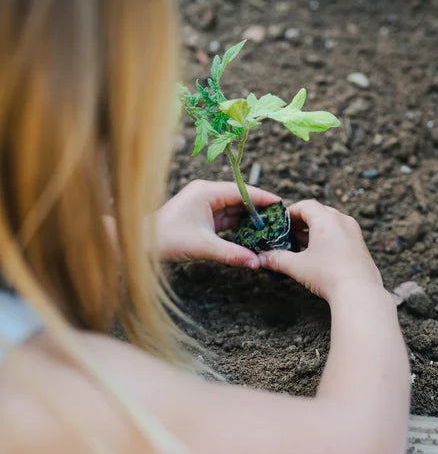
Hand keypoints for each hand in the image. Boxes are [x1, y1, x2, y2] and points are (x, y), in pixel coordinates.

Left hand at [154, 180, 279, 267]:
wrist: (140, 244)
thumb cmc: (167, 240)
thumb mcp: (204, 246)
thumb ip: (232, 253)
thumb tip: (256, 262)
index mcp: (207, 192)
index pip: (242, 191)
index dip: (262, 197)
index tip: (280, 203)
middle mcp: (206, 194)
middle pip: (239, 199)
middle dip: (258, 210)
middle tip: (278, 219)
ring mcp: (203, 205)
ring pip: (233, 210)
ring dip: (248, 219)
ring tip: (268, 228)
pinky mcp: (201, 216)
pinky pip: (224, 219)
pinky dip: (237, 227)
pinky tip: (250, 235)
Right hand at [257, 200, 382, 299]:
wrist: (359, 293)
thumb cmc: (329, 275)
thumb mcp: (297, 266)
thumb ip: (278, 259)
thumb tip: (263, 258)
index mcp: (326, 219)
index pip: (305, 205)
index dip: (290, 213)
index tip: (281, 223)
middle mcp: (342, 221)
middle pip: (318, 212)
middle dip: (302, 221)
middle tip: (289, 234)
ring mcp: (354, 232)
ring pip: (331, 222)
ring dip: (315, 230)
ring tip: (302, 244)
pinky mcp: (360, 244)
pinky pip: (341, 232)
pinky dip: (328, 237)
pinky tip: (319, 254)